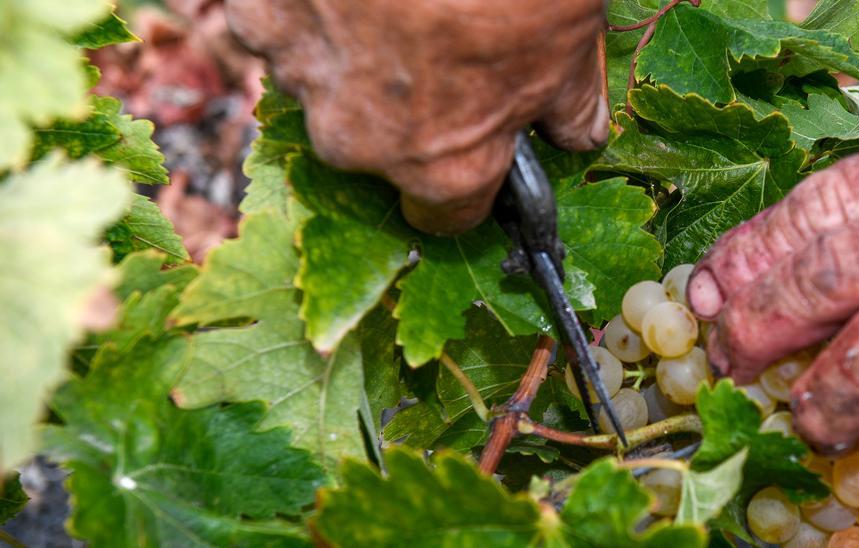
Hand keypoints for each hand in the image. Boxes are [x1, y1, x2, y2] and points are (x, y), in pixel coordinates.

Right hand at [226, 0, 608, 232]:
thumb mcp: (571, 45)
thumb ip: (568, 106)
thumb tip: (577, 133)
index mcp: (442, 167)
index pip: (445, 217)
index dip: (467, 184)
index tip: (476, 149)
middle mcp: (359, 142)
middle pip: (377, 147)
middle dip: (404, 105)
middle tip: (440, 41)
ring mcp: (299, 76)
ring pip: (322, 82)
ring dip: (351, 52)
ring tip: (396, 3)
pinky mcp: (257, 14)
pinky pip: (282, 22)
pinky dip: (310, 6)